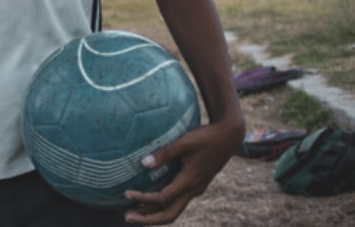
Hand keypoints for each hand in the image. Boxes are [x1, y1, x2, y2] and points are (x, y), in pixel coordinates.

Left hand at [124, 119, 244, 224]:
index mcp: (190, 180)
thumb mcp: (185, 142)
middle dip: (148, 218)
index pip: (163, 198)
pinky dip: (163, 206)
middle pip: (170, 214)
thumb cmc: (206, 137)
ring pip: (174, 210)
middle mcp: (193, 189)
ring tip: (135, 214)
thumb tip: (143, 164)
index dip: (143, 199)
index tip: (126, 193)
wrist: (229, 136)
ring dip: (154, 214)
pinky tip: (151, 202)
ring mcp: (196, 189)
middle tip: (127, 217)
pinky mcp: (196, 185)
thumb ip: (164, 153)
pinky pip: (178, 202)